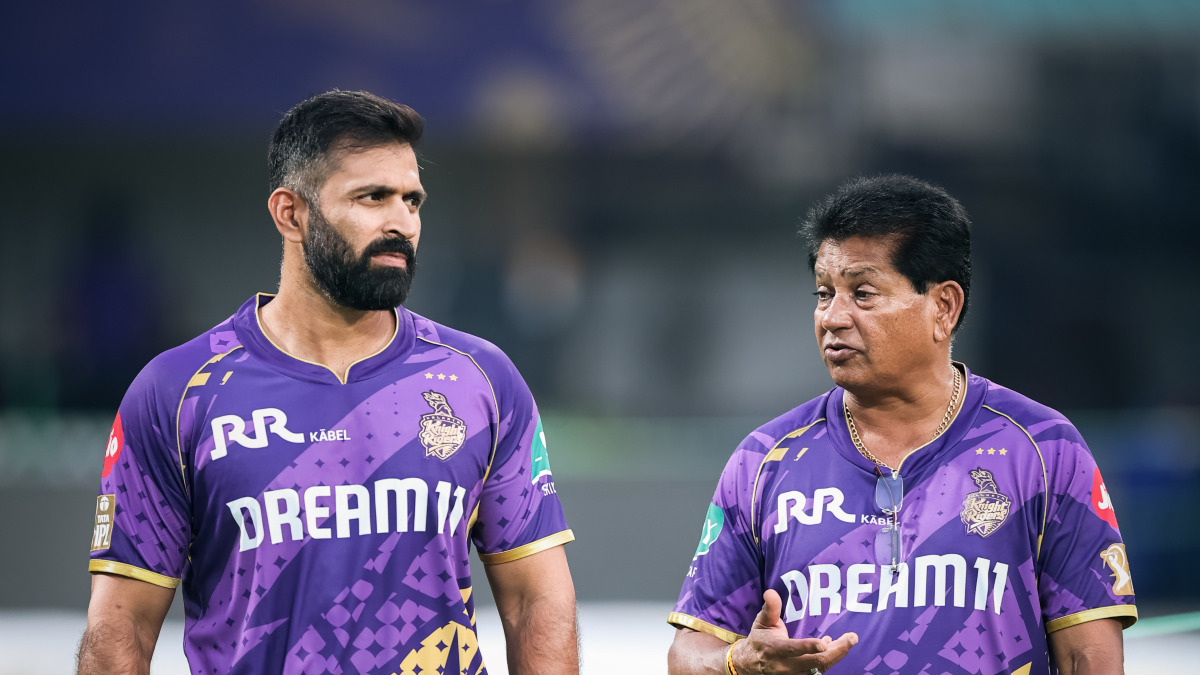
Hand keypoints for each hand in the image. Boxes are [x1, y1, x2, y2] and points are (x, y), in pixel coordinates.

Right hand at [732, 589, 857, 673]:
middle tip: (852, 638)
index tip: (824, 643)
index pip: (793, 649)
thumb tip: (770, 592)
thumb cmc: (760, 639)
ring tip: (848, 639)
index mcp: (775, 650)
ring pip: (821, 668)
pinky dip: (830, 659)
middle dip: (837, 650)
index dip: (809, 647)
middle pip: (816, 662)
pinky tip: (834, 647)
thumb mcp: (762, 621)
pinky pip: (820, 671)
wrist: (751, 664)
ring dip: (837, 654)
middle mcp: (785, 666)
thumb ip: (770, 608)